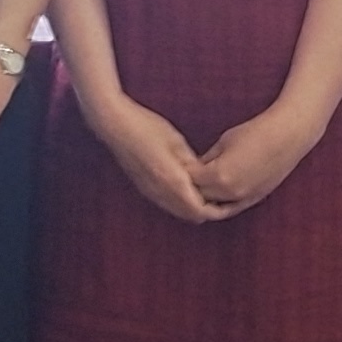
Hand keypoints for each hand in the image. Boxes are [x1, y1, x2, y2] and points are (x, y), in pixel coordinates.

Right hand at [90, 95, 221, 224]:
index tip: (226, 200)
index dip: (215, 209)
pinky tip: (185, 187)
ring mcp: (149, 191)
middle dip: (205, 210)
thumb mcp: (176, 141)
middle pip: (189, 215)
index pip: (199, 210)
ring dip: (191, 207)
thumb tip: (206, 176)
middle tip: (219, 198)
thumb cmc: (146, 127)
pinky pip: (166, 203)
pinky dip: (179, 202)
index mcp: (172, 179)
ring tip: (205, 192)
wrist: (114, 125)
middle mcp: (160, 191)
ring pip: (176, 211)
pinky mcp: (143, 187)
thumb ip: (192, 163)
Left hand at [191, 111, 318, 217]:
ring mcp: (244, 198)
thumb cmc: (255, 133)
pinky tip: (212, 199)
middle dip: (189, 187)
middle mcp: (230, 191)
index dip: (181, 173)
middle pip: (199, 196)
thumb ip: (207, 159)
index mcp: (219, 174)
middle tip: (182, 179)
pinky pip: (230, 209)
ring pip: (213, 206)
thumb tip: (193, 168)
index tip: (176, 167)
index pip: (189, 180)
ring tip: (196, 188)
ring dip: (203, 198)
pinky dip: (219, 206)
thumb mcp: (224, 142)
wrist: (287, 136)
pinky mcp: (254, 199)